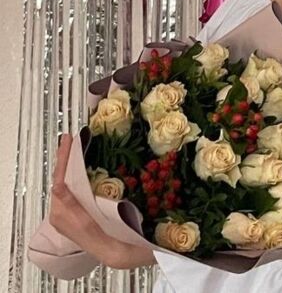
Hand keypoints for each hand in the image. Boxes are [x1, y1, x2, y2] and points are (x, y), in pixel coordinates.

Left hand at [49, 133, 155, 270]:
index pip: (59, 182)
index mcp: (61, 214)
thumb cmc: (108, 237)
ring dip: (69, 166)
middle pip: (61, 180)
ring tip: (73, 147)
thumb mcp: (88, 219)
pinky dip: (74, 175)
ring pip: (66, 183)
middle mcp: (60, 213)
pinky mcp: (75, 210)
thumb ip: (71, 203)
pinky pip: (71, 189)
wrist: (115, 252)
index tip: (68, 141)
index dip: (63, 160)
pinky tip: (79, 166)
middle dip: (65, 159)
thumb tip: (56, 185)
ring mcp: (67, 212)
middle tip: (69, 138)